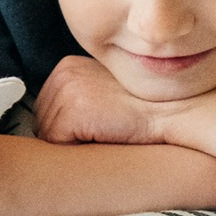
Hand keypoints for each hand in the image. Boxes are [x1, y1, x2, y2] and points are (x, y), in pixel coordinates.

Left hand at [35, 55, 171, 144]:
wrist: (173, 109)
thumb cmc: (144, 107)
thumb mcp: (103, 89)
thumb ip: (78, 97)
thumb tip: (51, 124)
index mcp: (66, 67)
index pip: (45, 108)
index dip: (64, 127)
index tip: (90, 129)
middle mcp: (63, 73)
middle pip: (42, 120)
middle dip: (63, 135)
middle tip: (97, 134)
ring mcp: (67, 90)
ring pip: (48, 134)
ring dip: (70, 144)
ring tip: (103, 135)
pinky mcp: (75, 111)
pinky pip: (58, 143)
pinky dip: (76, 149)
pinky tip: (103, 139)